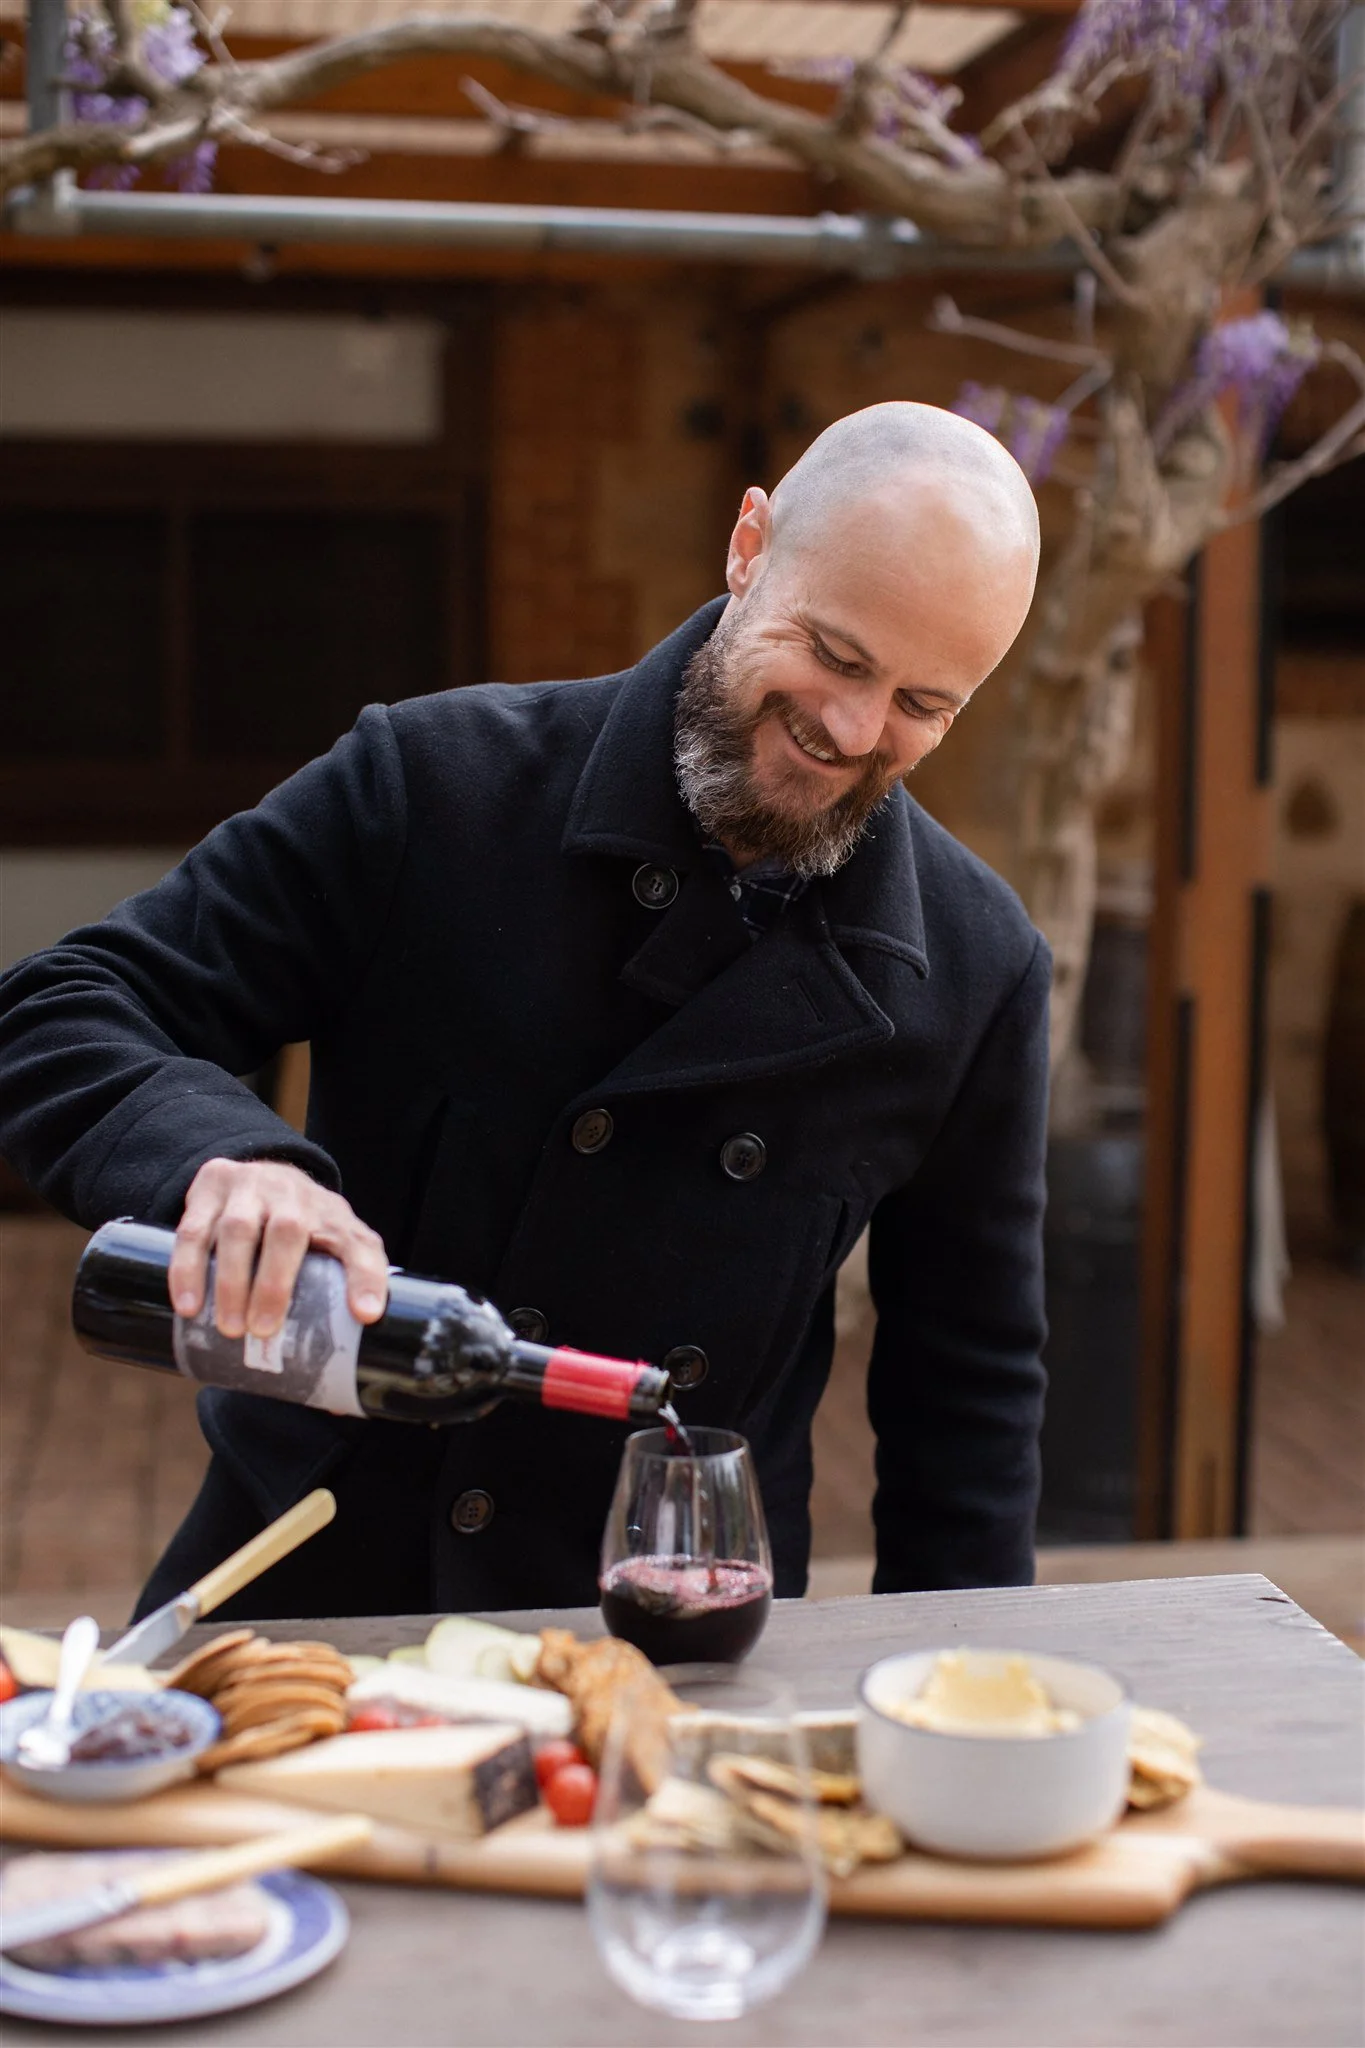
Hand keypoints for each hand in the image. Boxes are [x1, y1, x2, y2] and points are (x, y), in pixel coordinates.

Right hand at [169, 1158, 388, 1340]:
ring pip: (238, 1228)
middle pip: (288, 1232)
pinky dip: (188, 1270)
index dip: (366, 1278)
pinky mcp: (209, 1188)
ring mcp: (249, 1186)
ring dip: (231, 1281)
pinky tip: (187, 1305)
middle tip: (263, 1331)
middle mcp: (293, 1194)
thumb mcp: (337, 1243)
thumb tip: (357, 1346)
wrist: (263, 1173)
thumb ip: (352, 1283)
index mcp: (332, 1214)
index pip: (358, 1244)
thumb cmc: (305, 1224)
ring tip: (228, 1327)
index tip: (365, 1315)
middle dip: (275, 1284)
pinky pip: (193, 1230)